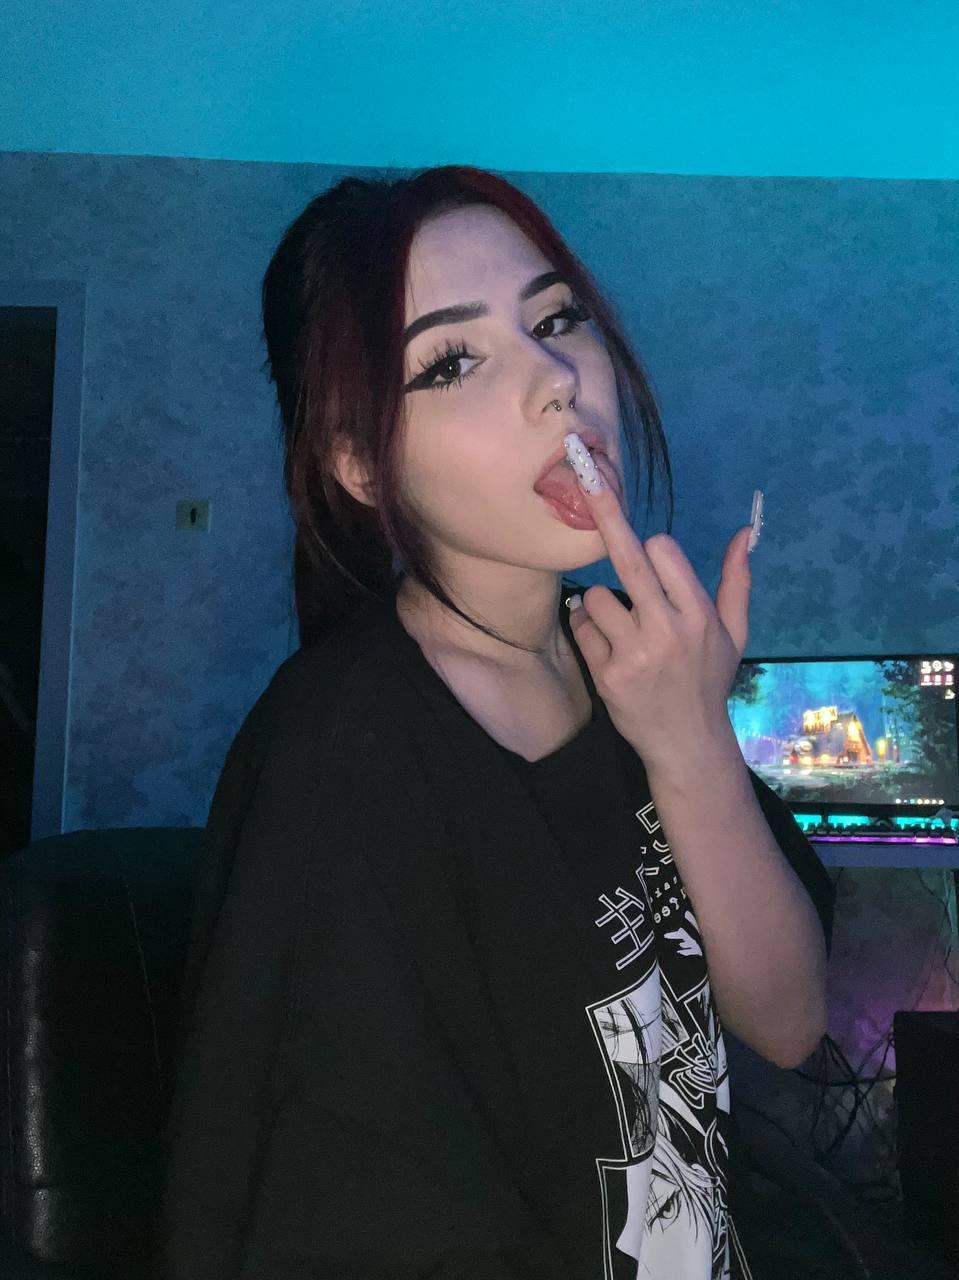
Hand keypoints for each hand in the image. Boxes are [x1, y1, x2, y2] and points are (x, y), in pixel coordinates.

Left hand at [566, 455, 752, 774]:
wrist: (688, 744)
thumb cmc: (708, 681)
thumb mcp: (734, 633)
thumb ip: (736, 581)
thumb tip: (745, 532)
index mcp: (699, 615)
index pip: (661, 551)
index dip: (651, 549)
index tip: (649, 552)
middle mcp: (668, 631)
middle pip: (625, 559)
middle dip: (604, 512)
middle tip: (585, 475)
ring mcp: (634, 654)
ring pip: (594, 597)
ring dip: (600, 604)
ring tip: (621, 628)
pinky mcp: (607, 675)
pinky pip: (581, 629)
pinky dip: (587, 632)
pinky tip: (608, 649)